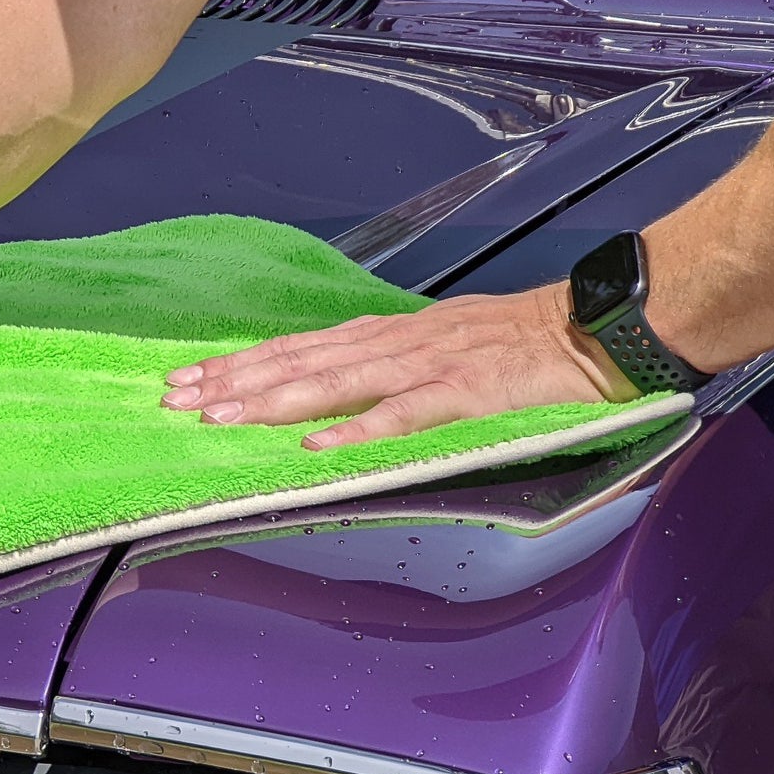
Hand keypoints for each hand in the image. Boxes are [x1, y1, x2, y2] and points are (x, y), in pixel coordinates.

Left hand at [161, 282, 632, 446]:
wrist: (598, 327)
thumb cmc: (519, 342)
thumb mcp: (439, 346)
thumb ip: (387, 368)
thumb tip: (332, 394)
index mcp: (387, 335)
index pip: (296, 347)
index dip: (239, 362)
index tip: (186, 377)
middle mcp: (395, 343)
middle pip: (299, 361)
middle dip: (233, 381)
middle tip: (174, 399)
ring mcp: (428, 364)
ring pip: (335, 381)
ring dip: (274, 401)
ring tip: (221, 417)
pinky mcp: (466, 391)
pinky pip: (405, 414)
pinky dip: (360, 430)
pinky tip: (318, 447)